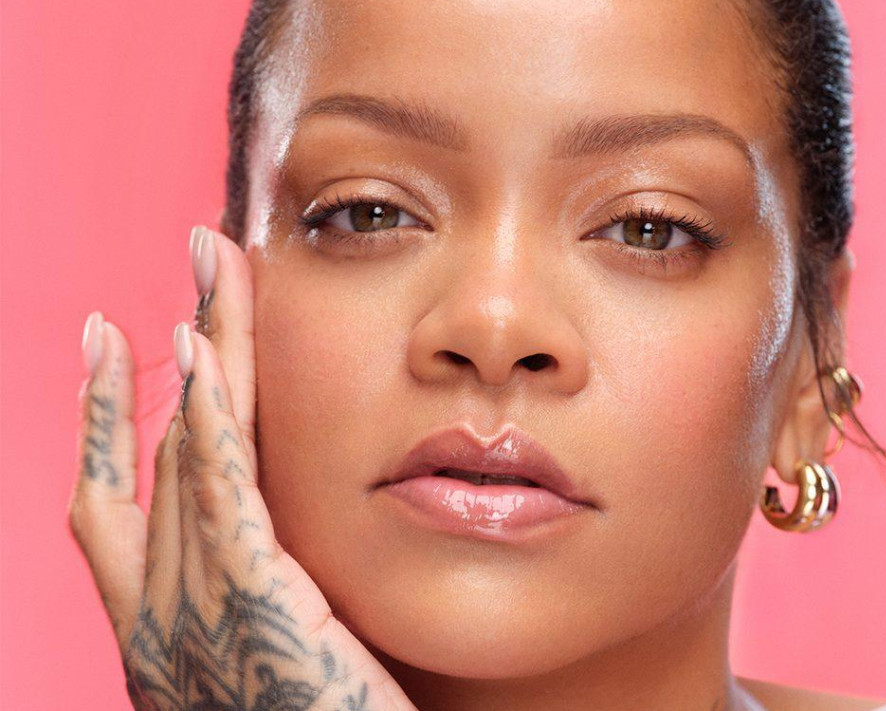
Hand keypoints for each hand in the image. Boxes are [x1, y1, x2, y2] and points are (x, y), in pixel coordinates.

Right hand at [69, 226, 416, 710]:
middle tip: (189, 256)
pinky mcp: (248, 603)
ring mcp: (190, 607)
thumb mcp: (267, 662)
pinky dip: (205, 419)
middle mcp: (153, 610)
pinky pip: (219, 493)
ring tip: (209, 260)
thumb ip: (260, 598)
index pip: (112, 496)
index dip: (101, 412)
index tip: (110, 338)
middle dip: (174, 343)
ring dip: (201, 346)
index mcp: (155, 625)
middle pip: (156, 447)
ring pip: (188, 450)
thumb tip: (277, 547)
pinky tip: (209, 350)